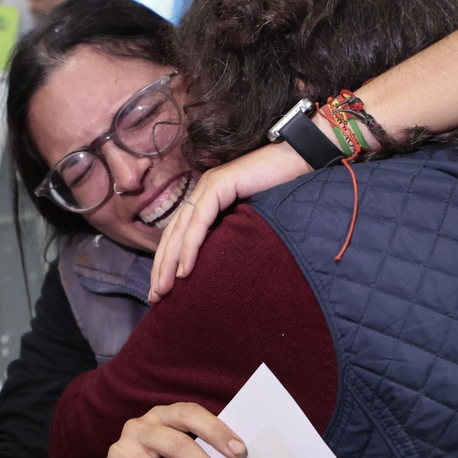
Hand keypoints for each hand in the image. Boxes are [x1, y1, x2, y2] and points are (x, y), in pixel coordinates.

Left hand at [149, 141, 309, 302]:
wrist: (302, 159)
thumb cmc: (284, 192)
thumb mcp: (251, 222)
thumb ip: (232, 236)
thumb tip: (221, 269)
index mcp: (206, 199)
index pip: (178, 235)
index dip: (167, 263)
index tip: (161, 291)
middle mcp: (202, 192)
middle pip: (173, 235)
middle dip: (161, 268)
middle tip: (155, 298)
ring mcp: (208, 186)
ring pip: (180, 230)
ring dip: (170, 263)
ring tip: (164, 290)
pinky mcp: (219, 185)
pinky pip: (199, 221)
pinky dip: (190, 247)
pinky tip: (184, 270)